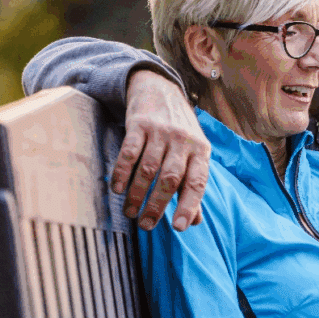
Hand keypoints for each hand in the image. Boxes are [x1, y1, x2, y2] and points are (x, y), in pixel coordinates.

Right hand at [111, 69, 210, 231]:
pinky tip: (117, 188)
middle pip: (171, 178)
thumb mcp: (194, 154)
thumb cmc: (180, 131)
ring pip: (149, 168)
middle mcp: (184, 141)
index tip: (179, 227)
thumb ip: (193, 186)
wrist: (161, 90)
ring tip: (130, 212)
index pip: (197, 182)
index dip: (189, 205)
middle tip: (146, 225)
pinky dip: (122, 172)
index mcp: (201, 151)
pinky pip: (130, 152)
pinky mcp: (140, 124)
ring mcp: (162, 131)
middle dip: (157, 205)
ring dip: (137, 193)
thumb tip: (194, 221)